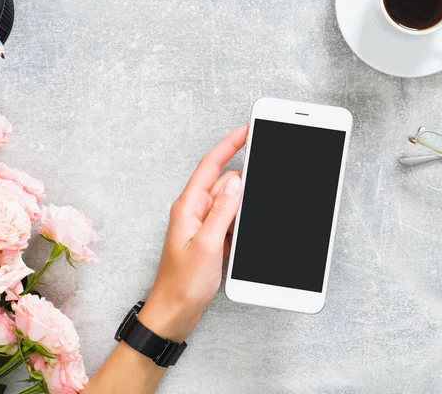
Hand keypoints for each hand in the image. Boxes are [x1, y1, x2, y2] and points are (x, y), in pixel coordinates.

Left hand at [138, 124, 247, 342]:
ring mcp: (202, 226)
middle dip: (245, 176)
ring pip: (229, 203)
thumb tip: (236, 182)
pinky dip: (241, 220)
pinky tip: (250, 227)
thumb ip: (222, 211)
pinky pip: (229, 220)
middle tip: (268, 171)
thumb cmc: (183, 284)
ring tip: (259, 207)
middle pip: (223, 182)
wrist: (174, 312)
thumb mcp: (208, 244)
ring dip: (244, 202)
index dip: (229, 145)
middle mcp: (194, 212)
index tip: (246, 130)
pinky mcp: (209, 239)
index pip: (210, 166)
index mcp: (188, 207)